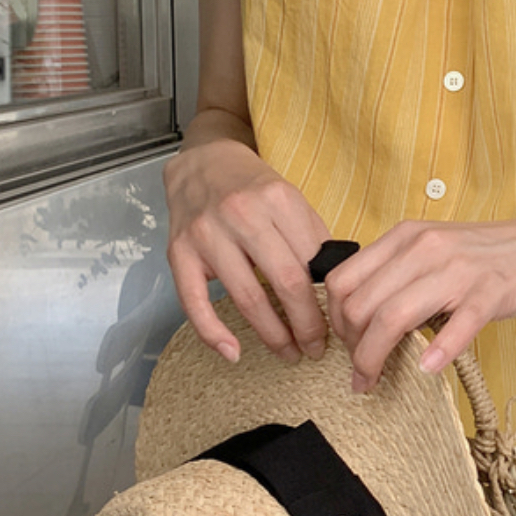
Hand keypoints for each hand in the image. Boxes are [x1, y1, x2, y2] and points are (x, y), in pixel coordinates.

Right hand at [164, 140, 330, 362]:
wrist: (203, 163)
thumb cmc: (253, 188)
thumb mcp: (291, 200)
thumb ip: (313, 240)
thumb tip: (336, 290)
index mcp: (278, 200)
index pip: (313, 263)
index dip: (329, 301)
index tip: (336, 324)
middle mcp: (242, 214)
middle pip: (285, 283)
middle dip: (306, 325)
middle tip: (316, 348)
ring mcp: (207, 234)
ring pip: (247, 298)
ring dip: (272, 335)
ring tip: (289, 353)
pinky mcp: (179, 252)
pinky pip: (195, 303)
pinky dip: (213, 333)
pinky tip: (233, 352)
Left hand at [324, 199, 515, 392]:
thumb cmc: (496, 256)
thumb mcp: (437, 253)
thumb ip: (401, 276)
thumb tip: (362, 320)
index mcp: (405, 237)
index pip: (341, 280)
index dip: (334, 321)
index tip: (348, 348)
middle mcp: (424, 247)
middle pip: (360, 304)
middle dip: (352, 349)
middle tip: (362, 375)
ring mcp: (459, 268)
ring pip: (394, 316)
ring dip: (376, 359)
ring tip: (376, 383)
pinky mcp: (493, 291)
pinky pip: (457, 325)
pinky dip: (437, 351)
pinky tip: (429, 370)